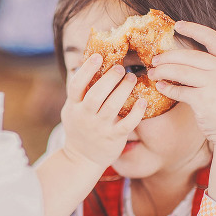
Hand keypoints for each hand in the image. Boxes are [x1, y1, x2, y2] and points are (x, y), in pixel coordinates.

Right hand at [61, 53, 146, 168]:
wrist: (81, 159)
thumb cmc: (79, 128)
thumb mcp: (72, 110)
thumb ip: (78, 91)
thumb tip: (84, 61)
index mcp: (74, 107)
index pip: (76, 86)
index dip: (86, 70)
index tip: (98, 56)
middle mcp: (85, 117)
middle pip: (95, 96)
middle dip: (109, 79)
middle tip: (121, 68)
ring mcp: (99, 128)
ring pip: (112, 107)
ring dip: (123, 90)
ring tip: (132, 78)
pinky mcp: (113, 138)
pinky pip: (126, 124)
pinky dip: (136, 113)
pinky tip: (143, 101)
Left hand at [146, 21, 215, 148]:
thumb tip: (193, 61)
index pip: (212, 38)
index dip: (194, 29)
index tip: (178, 25)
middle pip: (191, 55)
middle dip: (169, 56)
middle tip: (155, 59)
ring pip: (182, 71)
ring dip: (164, 71)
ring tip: (152, 73)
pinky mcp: (205, 101)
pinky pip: (180, 91)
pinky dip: (168, 88)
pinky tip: (160, 87)